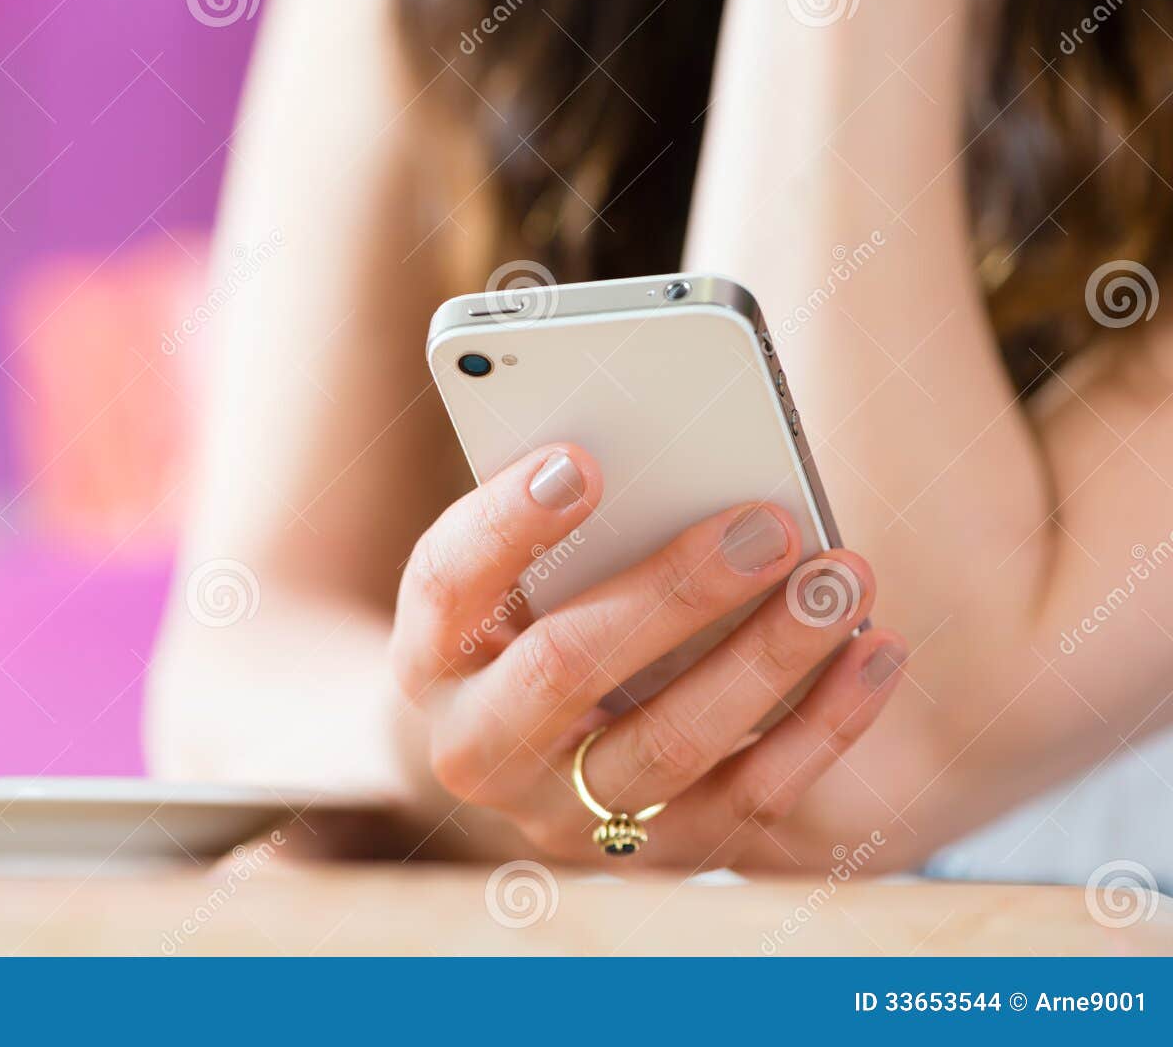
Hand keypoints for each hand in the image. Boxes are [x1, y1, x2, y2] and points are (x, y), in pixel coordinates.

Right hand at [390, 443, 909, 867]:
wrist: (510, 747)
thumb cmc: (520, 622)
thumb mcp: (508, 572)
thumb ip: (556, 521)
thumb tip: (662, 454)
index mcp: (430, 653)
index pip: (446, 580)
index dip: (509, 523)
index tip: (581, 461)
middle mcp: (477, 746)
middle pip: (564, 670)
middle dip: (673, 592)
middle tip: (769, 525)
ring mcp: (562, 813)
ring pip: (669, 745)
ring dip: (767, 659)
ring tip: (843, 579)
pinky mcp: (651, 850)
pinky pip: (747, 802)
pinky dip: (821, 728)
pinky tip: (875, 654)